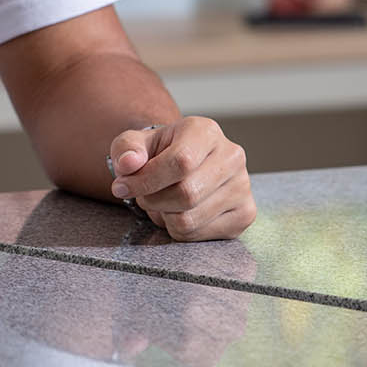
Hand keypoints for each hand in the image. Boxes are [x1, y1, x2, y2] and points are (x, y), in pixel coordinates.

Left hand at [108, 118, 255, 240]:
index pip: (180, 162)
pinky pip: (200, 235)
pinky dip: (178, 229)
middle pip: (187, 194)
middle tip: (143, 195)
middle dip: (153, 200)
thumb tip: (127, 164)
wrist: (181, 164)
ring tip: (161, 201)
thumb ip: (126, 149)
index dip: (146, 180)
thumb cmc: (157, 152)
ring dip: (163, 216)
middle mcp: (231, 156)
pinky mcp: (245, 214)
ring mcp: (242, 186)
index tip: (122, 187)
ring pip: (191, 219)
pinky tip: (178, 212)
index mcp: (205, 131)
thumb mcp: (135, 143)